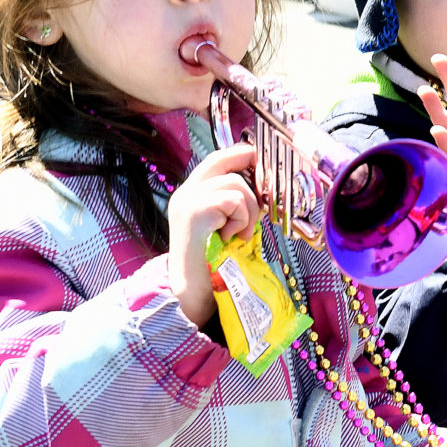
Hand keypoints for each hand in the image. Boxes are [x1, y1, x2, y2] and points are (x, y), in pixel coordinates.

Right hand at [167, 144, 261, 328]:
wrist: (189, 293)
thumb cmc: (210, 263)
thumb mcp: (222, 225)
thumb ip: (232, 204)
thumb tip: (261, 185)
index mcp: (190, 194)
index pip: (215, 160)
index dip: (238, 154)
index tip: (256, 156)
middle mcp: (185, 192)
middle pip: (222, 162)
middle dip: (248, 179)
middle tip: (255, 206)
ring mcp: (187, 200)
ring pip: (234, 183)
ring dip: (247, 210)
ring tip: (238, 233)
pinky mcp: (195, 211)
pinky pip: (233, 200)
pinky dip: (241, 219)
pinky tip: (231, 237)